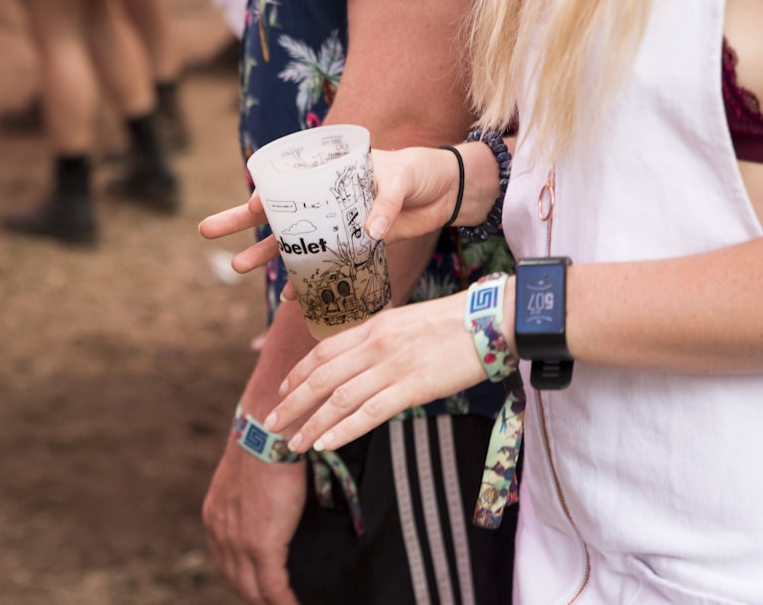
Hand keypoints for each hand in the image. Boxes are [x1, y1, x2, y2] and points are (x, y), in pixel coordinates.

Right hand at [198, 146, 468, 275]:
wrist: (448, 192)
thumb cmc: (421, 171)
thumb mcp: (402, 177)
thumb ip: (385, 201)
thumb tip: (371, 229)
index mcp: (329, 171)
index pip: (287, 180)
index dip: (265, 194)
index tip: (251, 208)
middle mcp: (324, 197)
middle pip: (275, 210)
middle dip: (239, 222)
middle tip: (207, 232)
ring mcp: (335, 223)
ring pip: (291, 240)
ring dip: (266, 255)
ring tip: (237, 268)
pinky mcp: (351, 246)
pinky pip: (321, 264)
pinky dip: (307, 280)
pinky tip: (292, 296)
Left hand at [202, 439, 305, 604]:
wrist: (266, 435)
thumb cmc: (265, 445)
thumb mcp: (246, 475)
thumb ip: (249, 496)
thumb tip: (266, 501)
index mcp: (216, 517)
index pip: (225, 561)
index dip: (241, 579)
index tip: (255, 587)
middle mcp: (222, 534)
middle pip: (236, 581)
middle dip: (254, 596)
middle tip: (272, 602)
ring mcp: (240, 543)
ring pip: (253, 590)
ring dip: (268, 603)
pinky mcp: (262, 546)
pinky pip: (274, 588)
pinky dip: (284, 602)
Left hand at [264, 292, 488, 452]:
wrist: (491, 319)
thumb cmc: (455, 322)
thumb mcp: (407, 322)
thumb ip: (381, 340)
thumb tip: (362, 359)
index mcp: (373, 326)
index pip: (323, 352)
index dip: (299, 373)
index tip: (283, 390)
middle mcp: (375, 344)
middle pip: (321, 377)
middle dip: (293, 402)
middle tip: (271, 423)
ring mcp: (393, 365)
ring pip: (339, 398)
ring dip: (312, 423)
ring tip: (294, 444)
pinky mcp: (413, 386)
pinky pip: (370, 412)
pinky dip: (344, 429)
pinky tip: (326, 443)